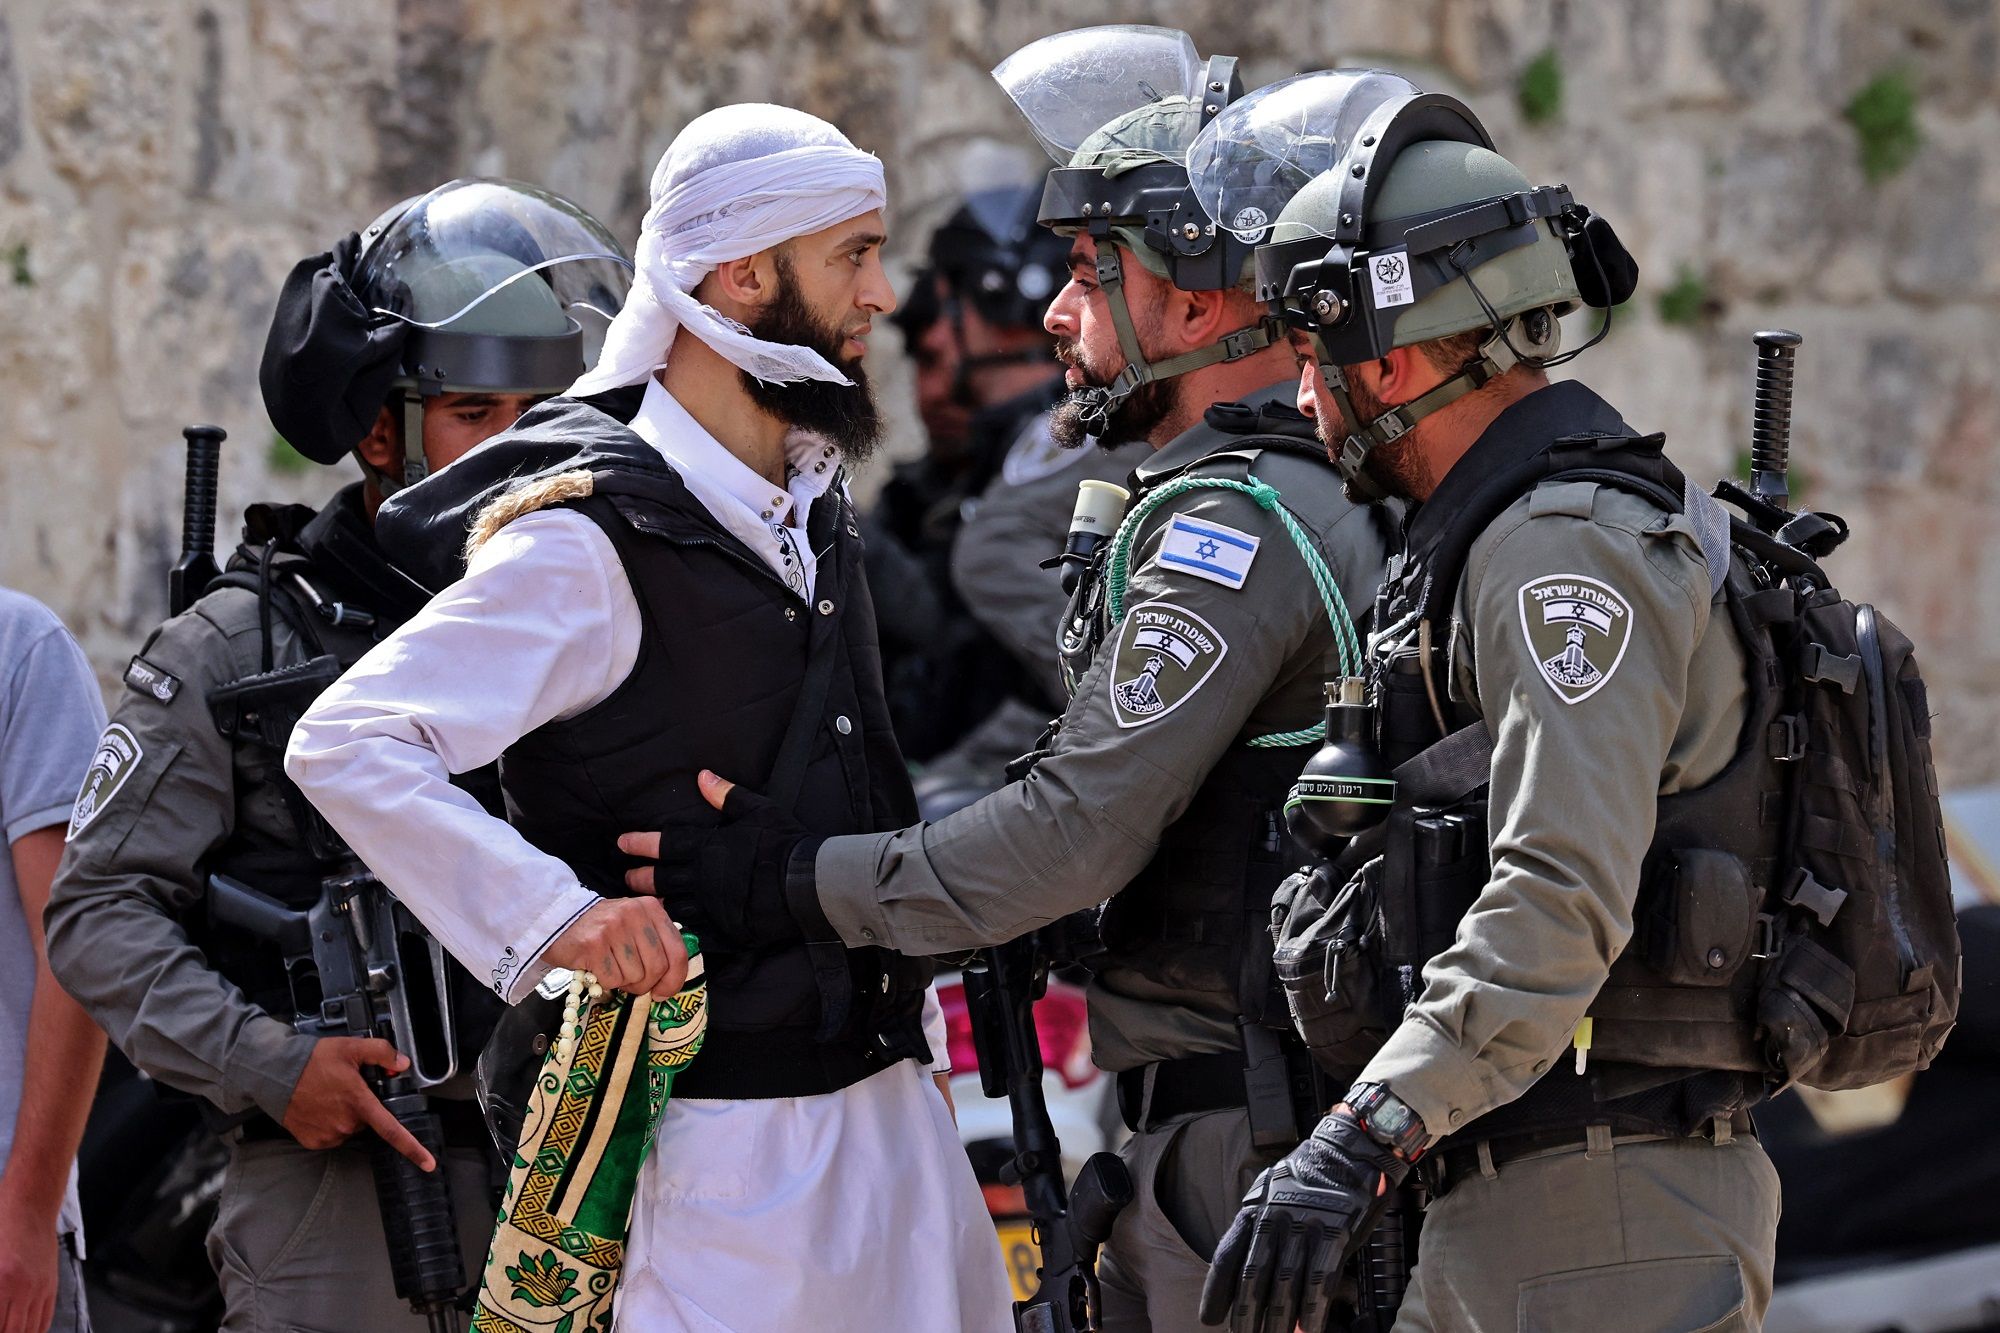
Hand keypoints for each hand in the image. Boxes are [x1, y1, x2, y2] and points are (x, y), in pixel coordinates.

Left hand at [0, 1195, 55, 1332]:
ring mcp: (40, 1288)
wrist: (29, 1206)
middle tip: (2, 1330)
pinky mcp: (51, 1284)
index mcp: (1, 1282)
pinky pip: (45, 1317)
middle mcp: (23, 1289)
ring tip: (11, 1331)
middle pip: (13, 1332)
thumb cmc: (0, 1226)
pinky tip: (25, 1331)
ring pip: (31, 1330)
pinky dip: (35, 1330)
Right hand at [281, 1037, 434, 1170]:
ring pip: (349, 1128)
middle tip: (346, 1088)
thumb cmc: (312, 1061)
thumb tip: (402, 1063)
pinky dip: (329, 1123)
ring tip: (328, 1095)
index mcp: (360, 1103)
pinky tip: (318, 1107)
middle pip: (367, 1121)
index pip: (392, 1130)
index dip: (413, 1148)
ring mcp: (329, 1135)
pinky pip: (331, 1135)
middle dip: (363, 1107)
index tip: (428, 1163)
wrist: (274, 1074)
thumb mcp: (352, 1047)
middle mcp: (346, 1124)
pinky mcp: (313, 1141)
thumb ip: (382, 1053)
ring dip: (345, 1115)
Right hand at [541, 896, 689, 997]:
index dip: (674, 979)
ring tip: (609, 968)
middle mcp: (634, 914)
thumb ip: (655, 942)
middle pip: (657, 968)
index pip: (677, 951)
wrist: (557, 919)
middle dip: (645, 984)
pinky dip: (605, 982)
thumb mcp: (633, 923)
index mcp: (650, 908)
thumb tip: (671, 980)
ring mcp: (613, 928)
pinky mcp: (593, 945)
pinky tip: (596, 969)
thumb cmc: (600, 928)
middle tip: (630, 984)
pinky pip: (612, 979)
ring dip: (623, 982)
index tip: (663, 993)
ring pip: (635, 976)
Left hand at [617, 770, 816, 949]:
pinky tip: (676, 927)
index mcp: (706, 848)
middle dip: (640, 878)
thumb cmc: (783, 843)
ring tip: (645, 903)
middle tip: (627, 877)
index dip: (640, 843)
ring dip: (657, 904)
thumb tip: (702, 776)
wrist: (806, 884)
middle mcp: (702, 879)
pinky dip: (683, 929)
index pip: (663, 844)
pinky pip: (696, 932)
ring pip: (674, 907)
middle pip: (661, 880)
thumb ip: (726, 794)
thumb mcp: (757, 810)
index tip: (621, 843)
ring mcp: (711, 907)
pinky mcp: (725, 930)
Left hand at [1198, 1110, 1410, 1331]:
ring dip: (1278, 1319)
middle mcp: (1273, 1218)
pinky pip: (1319, 1278)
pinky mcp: (1333, 1232)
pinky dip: (1312, 1309)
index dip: (1216, 1292)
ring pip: (1284, 1283)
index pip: (1227, 1256)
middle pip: (1253, 1276)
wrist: (1349, 1149)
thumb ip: (1260, 1232)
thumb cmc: (1310, 1177)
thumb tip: (1250, 1279)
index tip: (1210, 1319)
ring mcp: (1303, 1225)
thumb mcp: (1272, 1194)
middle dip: (1247, 1315)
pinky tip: (1307, 1330)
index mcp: (1254, 1209)